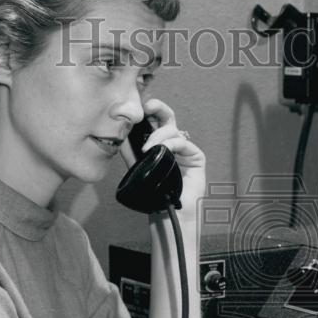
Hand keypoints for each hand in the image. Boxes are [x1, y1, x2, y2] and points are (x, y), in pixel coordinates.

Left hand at [133, 99, 205, 216]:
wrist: (166, 211)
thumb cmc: (153, 192)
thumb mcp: (137, 165)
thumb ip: (130, 149)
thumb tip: (121, 131)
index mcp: (158, 144)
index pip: (154, 122)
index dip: (148, 111)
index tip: (137, 106)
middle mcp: (172, 144)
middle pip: (167, 117)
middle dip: (158, 108)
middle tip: (148, 106)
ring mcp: (184, 149)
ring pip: (173, 129)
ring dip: (159, 134)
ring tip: (148, 147)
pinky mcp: (196, 156)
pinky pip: (182, 142)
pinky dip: (170, 143)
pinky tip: (161, 150)